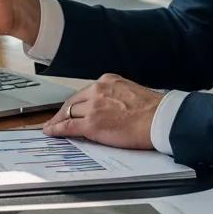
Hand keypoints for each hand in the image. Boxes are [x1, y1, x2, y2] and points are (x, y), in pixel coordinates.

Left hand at [42, 74, 160, 149]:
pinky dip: (57, 129)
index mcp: (108, 81)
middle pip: (73, 101)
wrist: (161, 119)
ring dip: (58, 120)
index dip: (76, 103)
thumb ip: (115, 96)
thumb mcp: (131, 92)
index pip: (85, 93)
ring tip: (52, 127)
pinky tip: (51, 131)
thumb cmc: (154, 110)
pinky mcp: (92, 123)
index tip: (72, 108)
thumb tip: (109, 108)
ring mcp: (93, 106)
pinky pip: (68, 126)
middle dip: (64, 111)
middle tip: (57, 119)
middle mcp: (97, 90)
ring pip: (68, 112)